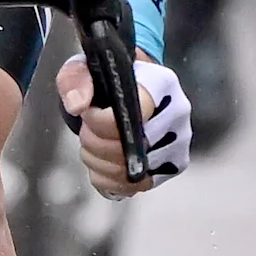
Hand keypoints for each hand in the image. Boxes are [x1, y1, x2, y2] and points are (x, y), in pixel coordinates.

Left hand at [57, 51, 190, 197]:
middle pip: (131, 147)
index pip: (135, 113)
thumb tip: (78, 105)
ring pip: (130, 171)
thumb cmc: (109, 79)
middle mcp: (178, 114)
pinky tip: (100, 163)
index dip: (101, 121)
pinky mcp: (172, 167)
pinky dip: (108, 180)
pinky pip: (133, 187)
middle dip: (95, 142)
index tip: (88, 112)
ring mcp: (179, 143)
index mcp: (162, 83)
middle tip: (86, 129)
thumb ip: (76, 80)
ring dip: (98, 161)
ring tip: (92, 144)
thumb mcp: (85, 68)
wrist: (130, 90)